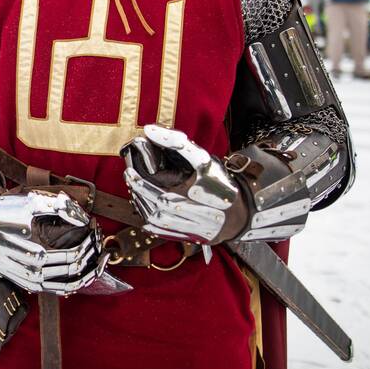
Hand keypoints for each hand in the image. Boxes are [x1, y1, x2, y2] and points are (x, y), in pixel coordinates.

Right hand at [0, 190, 103, 294]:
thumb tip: (84, 216)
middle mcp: (36, 271)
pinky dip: (74, 283)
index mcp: (38, 251)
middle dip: (92, 256)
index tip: (96, 230)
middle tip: (98, 241)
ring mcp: (33, 280)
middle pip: (76, 270)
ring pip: (70, 284)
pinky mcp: (30, 285)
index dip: (91, 243)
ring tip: (97, 259)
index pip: (77, 254)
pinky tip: (82, 273)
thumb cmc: (6, 214)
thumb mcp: (30, 202)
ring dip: (88, 272)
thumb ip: (59, 206)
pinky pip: (58, 289)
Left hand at [122, 125, 246, 244]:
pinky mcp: (192, 237)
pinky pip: (164, 232)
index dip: (143, 184)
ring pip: (160, 221)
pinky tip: (143, 209)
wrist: (240, 210)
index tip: (130, 171)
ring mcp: (196, 229)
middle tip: (129, 177)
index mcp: (202, 195)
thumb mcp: (202, 159)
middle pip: (160, 208)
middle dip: (140, 192)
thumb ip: (176, 143)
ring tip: (134, 189)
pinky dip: (149, 221)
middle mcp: (200, 216)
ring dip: (142, 205)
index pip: (165, 194)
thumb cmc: (220, 182)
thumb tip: (149, 131)